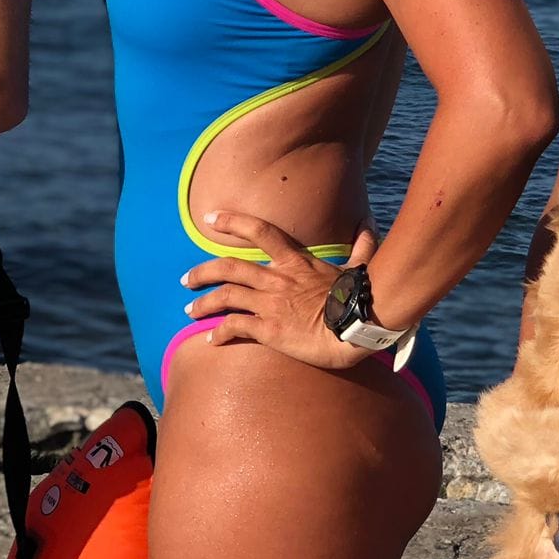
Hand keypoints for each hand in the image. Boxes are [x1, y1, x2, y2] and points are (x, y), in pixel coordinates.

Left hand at [181, 212, 379, 371]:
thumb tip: (372, 230)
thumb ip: (362, 248)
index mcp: (295, 262)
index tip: (210, 218)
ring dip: (204, 303)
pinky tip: (212, 340)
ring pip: (226, 296)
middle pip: (229, 267)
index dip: (232, 221)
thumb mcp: (358, 268)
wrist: (357, 326)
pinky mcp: (268, 329)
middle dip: (203, 271)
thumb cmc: (360, 298)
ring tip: (190, 309)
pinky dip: (220, 333)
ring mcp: (270, 303)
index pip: (259, 231)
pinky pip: (235, 327)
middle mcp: (276, 279)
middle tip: (186, 278)